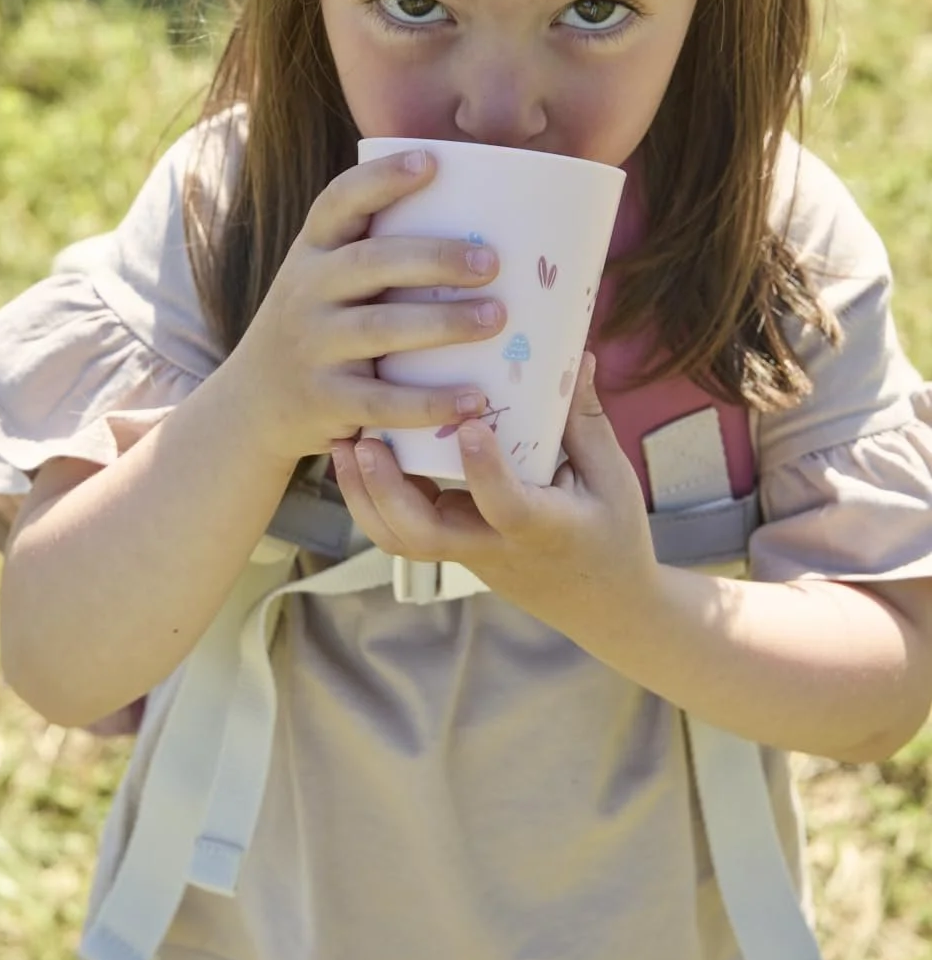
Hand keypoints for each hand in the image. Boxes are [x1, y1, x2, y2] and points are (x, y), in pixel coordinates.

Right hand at [234, 148, 506, 464]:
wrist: (252, 405)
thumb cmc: (318, 328)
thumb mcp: (324, 281)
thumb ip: (375, 253)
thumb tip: (480, 221)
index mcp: (311, 252)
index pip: (338, 202)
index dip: (382, 179)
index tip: (431, 161)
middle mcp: (305, 291)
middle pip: (369, 263)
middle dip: (434, 258)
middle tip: (492, 261)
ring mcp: (311, 347)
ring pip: (380, 329)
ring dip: (443, 323)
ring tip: (497, 317)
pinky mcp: (323, 401)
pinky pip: (381, 401)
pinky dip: (429, 402)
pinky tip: (476, 399)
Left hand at [331, 354, 659, 641]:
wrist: (605, 608)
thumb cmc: (614, 535)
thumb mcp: (612, 478)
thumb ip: (585, 418)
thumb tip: (578, 350)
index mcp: (543, 529)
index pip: (506, 507)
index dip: (484, 471)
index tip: (469, 425)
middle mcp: (495, 548)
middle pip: (424, 538)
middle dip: (386, 491)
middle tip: (364, 440)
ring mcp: (468, 555)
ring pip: (402, 541)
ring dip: (365, 496)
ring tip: (345, 443)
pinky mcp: (453, 551)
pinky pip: (403, 534)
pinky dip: (374, 499)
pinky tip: (359, 455)